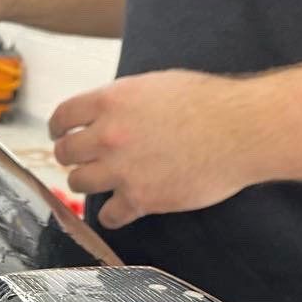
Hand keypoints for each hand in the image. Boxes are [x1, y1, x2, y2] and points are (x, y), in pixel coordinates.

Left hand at [49, 70, 269, 228]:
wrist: (242, 130)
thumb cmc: (210, 103)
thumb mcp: (156, 85)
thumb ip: (123, 101)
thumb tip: (105, 112)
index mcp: (111, 101)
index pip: (62, 117)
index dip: (59, 128)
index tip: (61, 134)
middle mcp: (108, 136)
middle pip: (65, 154)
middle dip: (72, 157)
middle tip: (84, 159)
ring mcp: (122, 170)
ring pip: (79, 183)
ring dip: (88, 182)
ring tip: (105, 180)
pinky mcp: (140, 199)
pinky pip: (108, 216)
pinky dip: (113, 214)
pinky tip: (121, 208)